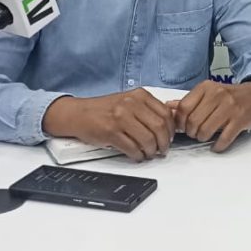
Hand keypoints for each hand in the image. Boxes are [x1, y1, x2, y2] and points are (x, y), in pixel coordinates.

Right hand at [43, 89, 176, 161]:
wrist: (79, 113)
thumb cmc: (105, 109)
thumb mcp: (129, 101)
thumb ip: (147, 109)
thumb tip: (169, 124)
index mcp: (139, 95)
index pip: (165, 113)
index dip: (171, 129)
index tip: (170, 137)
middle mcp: (131, 104)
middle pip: (159, 127)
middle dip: (164, 143)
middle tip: (162, 150)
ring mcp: (120, 117)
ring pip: (147, 139)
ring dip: (151, 151)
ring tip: (149, 154)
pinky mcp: (111, 132)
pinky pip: (132, 148)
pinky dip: (138, 155)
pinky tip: (137, 156)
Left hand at [171, 80, 250, 151]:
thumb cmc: (230, 96)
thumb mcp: (208, 92)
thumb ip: (188, 100)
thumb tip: (168, 107)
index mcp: (206, 87)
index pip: (184, 108)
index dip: (180, 122)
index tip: (183, 127)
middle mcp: (217, 95)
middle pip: (193, 121)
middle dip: (191, 132)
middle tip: (195, 133)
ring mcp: (230, 107)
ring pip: (206, 130)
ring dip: (203, 138)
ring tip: (205, 136)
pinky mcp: (240, 120)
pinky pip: (224, 138)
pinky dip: (218, 146)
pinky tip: (217, 145)